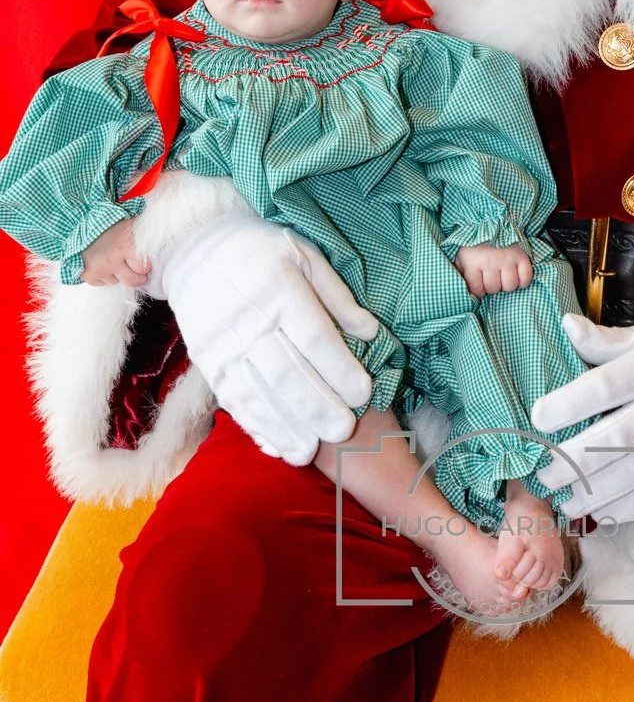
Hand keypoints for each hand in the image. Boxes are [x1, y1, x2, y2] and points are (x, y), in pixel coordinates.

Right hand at [81, 218, 150, 287]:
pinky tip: (101, 263)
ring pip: (115, 282)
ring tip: (112, 259)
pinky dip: (102, 276)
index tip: (142, 261)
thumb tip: (161, 239)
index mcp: (126, 246)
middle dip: (135, 276)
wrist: (79, 220)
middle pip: (131, 281)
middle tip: (134, 269)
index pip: (143, 268)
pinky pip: (100, 283)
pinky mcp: (86, 274)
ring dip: (116, 274)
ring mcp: (98, 268)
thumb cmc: (108, 220)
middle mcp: (112, 260)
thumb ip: (142, 237)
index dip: (144, 265)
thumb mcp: (129, 223)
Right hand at [154, 213, 380, 465]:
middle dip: (316, 407)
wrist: (195, 250)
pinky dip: (255, 426)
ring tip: (310, 452)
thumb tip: (371, 333)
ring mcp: (223, 345)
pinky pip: (232, 400)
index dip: (339, 368)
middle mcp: (249, 320)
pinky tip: (277, 445)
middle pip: (286, 372)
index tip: (363, 393)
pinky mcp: (207, 363)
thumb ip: (338, 297)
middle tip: (345, 430)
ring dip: (285, 427)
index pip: (313, 337)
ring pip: (257, 394)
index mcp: (279, 288)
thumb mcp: (305, 255)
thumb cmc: (261, 251)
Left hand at [453, 243, 532, 296]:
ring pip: (510, 285)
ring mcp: (507, 259)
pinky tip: (517, 275)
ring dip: (507, 283)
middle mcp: (490, 262)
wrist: (493, 220)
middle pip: (494, 288)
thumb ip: (461, 273)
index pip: (477, 289)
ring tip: (504, 275)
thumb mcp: (462, 256)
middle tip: (493, 276)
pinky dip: (523, 280)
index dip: (480, 289)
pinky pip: (526, 278)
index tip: (481, 282)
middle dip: (493, 285)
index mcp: (473, 262)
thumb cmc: (476, 243)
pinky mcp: (521, 256)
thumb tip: (466, 292)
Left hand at [532, 313, 633, 521]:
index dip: (567, 405)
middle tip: (543, 472)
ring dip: (594, 491)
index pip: (603, 388)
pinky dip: (626, 507)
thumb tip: (565, 324)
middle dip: (572, 460)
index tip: (537, 418)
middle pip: (614, 439)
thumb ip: (603, 340)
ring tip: (565, 496)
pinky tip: (600, 510)